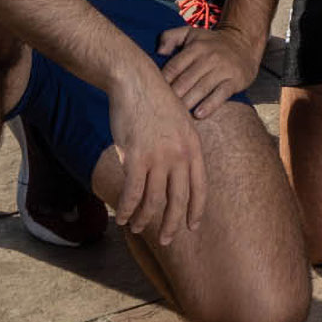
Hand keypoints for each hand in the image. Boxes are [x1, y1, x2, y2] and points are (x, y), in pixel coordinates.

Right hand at [106, 56, 207, 242]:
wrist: (136, 81)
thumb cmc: (156, 101)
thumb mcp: (180, 123)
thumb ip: (182, 148)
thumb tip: (178, 174)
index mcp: (194, 147)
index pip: (200, 187)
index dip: (196, 210)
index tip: (191, 226)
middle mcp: (180, 155)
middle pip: (177, 199)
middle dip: (171, 224)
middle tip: (166, 240)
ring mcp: (158, 157)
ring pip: (153, 200)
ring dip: (144, 218)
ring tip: (136, 227)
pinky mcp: (136, 157)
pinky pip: (132, 193)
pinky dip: (126, 208)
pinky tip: (121, 217)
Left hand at [156, 21, 261, 119]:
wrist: (243, 43)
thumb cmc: (211, 43)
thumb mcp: (191, 33)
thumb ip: (170, 37)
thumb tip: (159, 52)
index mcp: (195, 47)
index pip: (174, 67)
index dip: (163, 83)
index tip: (156, 94)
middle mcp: (209, 57)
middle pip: (185, 81)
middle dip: (173, 96)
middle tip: (164, 109)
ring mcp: (223, 69)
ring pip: (201, 89)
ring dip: (187, 103)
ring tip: (178, 115)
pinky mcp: (235, 80)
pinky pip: (220, 94)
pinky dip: (209, 105)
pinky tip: (198, 114)